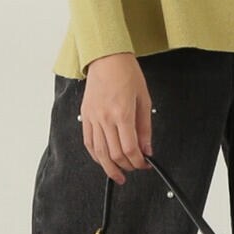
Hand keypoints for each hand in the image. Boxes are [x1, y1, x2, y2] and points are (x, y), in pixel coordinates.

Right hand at [80, 53, 153, 183]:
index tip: (145, 164)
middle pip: (114, 154)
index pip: (129, 148)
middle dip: (126, 166)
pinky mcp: (85, 116)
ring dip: (109, 167)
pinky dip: (96, 156)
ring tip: (118, 175)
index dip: (138, 162)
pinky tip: (103, 161)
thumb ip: (145, 128)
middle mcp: (105, 117)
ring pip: (99, 153)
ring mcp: (92, 118)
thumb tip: (147, 149)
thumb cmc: (127, 74)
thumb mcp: (144, 100)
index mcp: (121, 113)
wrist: (107, 58)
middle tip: (135, 168)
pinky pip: (89, 142)